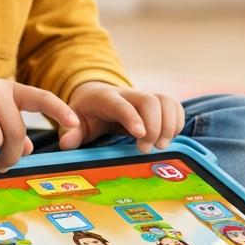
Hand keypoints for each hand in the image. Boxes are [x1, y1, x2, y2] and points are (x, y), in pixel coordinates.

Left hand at [58, 82, 184, 152]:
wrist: (95, 95)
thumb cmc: (85, 112)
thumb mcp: (74, 121)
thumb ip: (70, 132)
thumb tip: (67, 142)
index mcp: (106, 99)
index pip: (122, 105)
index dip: (132, 118)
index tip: (140, 135)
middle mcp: (128, 95)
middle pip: (149, 101)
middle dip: (154, 126)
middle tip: (146, 149)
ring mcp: (144, 97)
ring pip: (166, 101)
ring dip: (170, 124)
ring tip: (161, 146)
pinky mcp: (156, 103)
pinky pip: (174, 106)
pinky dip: (177, 122)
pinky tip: (169, 138)